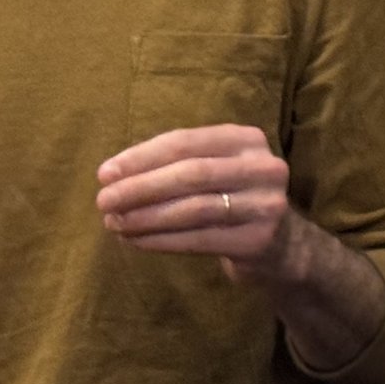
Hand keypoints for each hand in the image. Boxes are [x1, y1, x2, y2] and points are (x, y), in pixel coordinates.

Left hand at [97, 125, 298, 283]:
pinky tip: (135, 241)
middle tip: (103, 201)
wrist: (281, 244)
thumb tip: (113, 175)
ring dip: (146, 217)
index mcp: (247, 139)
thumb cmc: (231, 197)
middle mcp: (263, 167)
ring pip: (194, 208)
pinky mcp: (258, 240)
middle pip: (190, 174)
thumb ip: (175, 164)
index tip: (104, 173)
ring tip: (114, 223)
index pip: (186, 142)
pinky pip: (199, 239)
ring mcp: (266, 204)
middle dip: (140, 187)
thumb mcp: (215, 168)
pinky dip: (161, 240)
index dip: (142, 157)